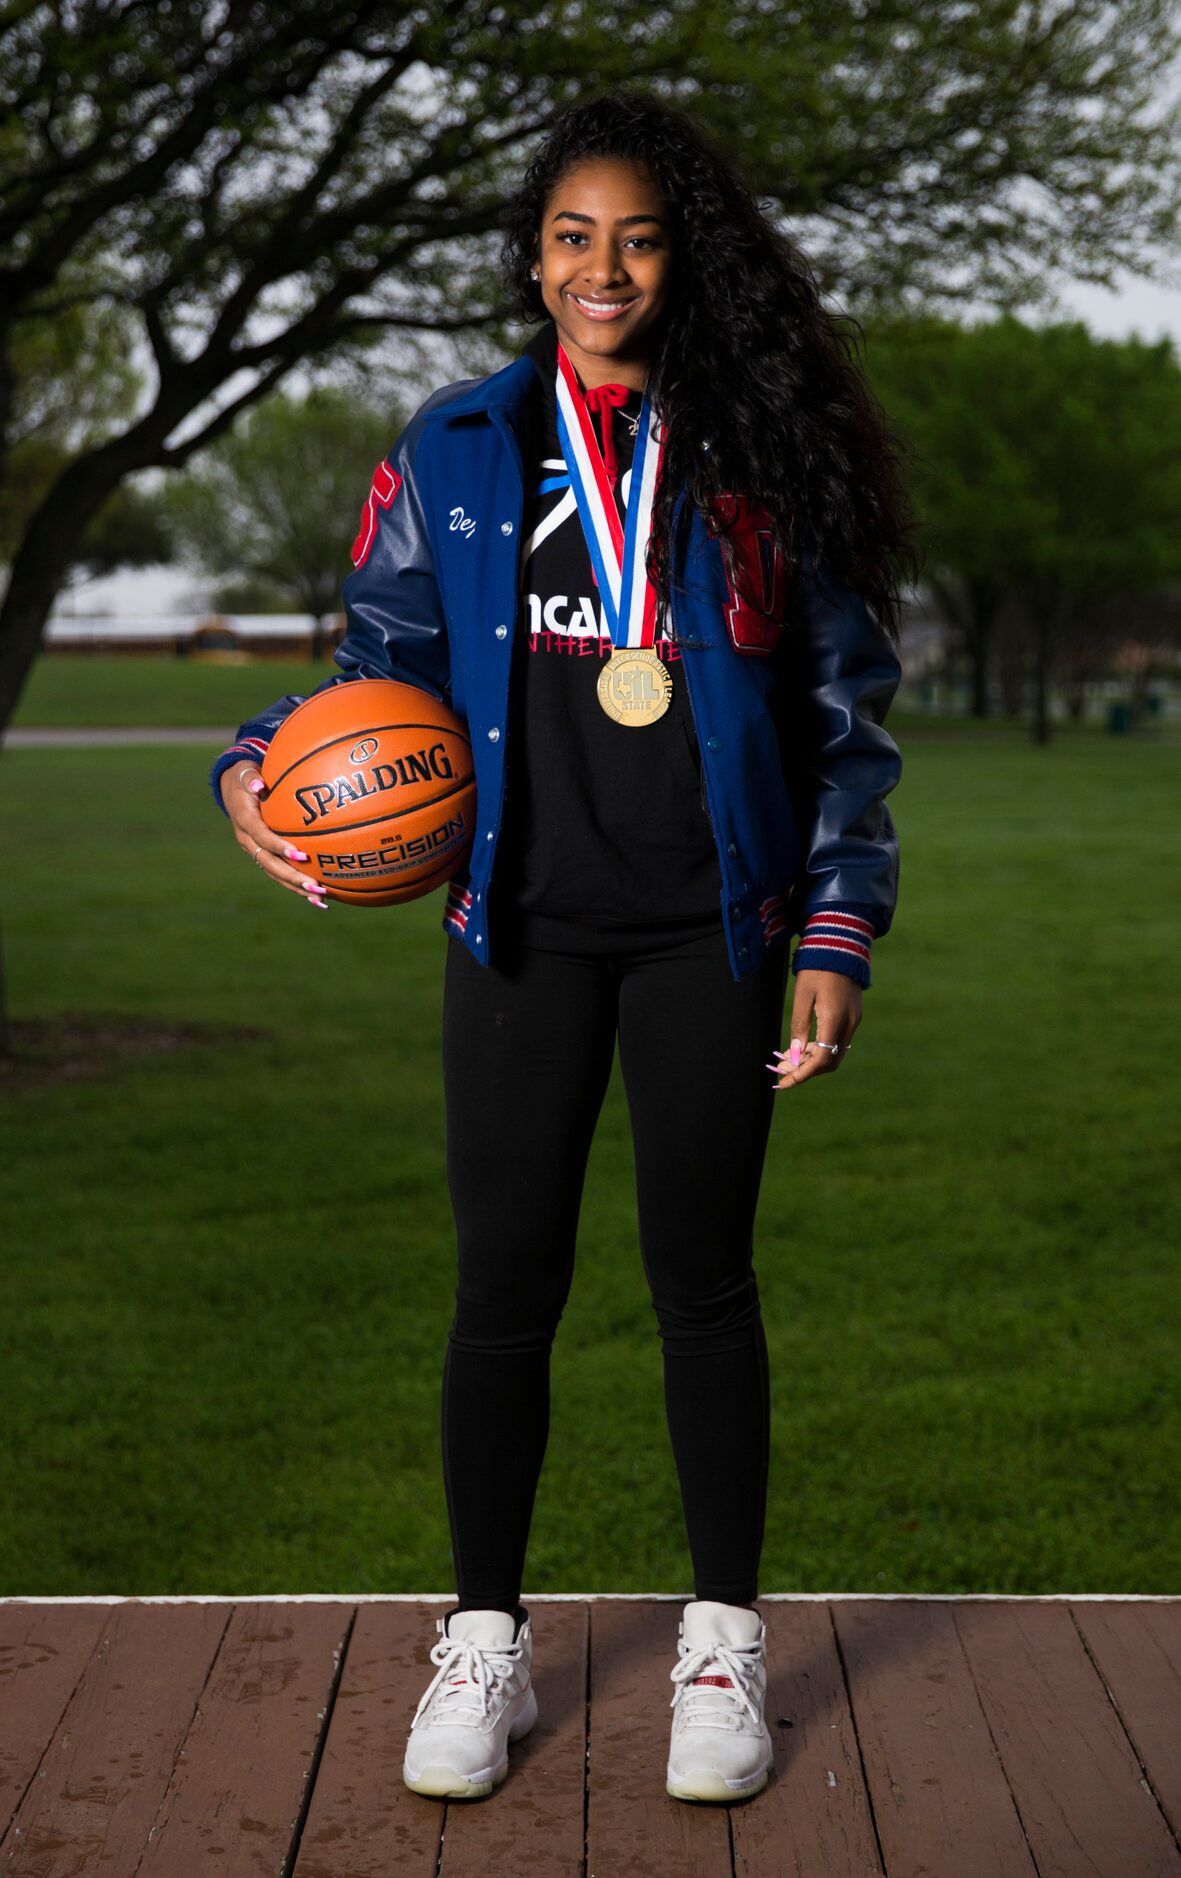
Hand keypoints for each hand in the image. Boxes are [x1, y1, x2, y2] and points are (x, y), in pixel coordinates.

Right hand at [220, 762, 326, 907]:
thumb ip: (251, 777)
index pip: (262, 837)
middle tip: (316, 886)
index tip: (301, 854)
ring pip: (275, 874)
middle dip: (293, 877)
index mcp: (244, 821)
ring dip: (297, 887)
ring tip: (321, 899)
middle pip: (270, 864)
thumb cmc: (245, 776)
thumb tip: (258, 784)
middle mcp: (248, 841)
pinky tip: (319, 896)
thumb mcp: (245, 772)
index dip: (279, 846)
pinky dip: (297, 885)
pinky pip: (280, 873)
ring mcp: (255, 850)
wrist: (233, 789)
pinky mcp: (263, 855)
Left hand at [767, 969, 860, 1088]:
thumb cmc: (817, 967)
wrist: (840, 944)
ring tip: (787, 1060)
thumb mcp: (802, 995)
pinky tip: (803, 1047)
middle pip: (830, 1061)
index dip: (802, 1075)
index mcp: (835, 1019)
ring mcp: (854, 1020)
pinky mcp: (853, 1015)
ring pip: (834, 1053)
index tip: (783, 1082)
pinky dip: (820, 1049)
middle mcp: (849, 1023)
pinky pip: (837, 1041)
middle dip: (806, 1071)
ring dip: (812, 1061)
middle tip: (781, 1072)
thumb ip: (799, 1026)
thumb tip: (794, 1056)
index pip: (821, 1060)